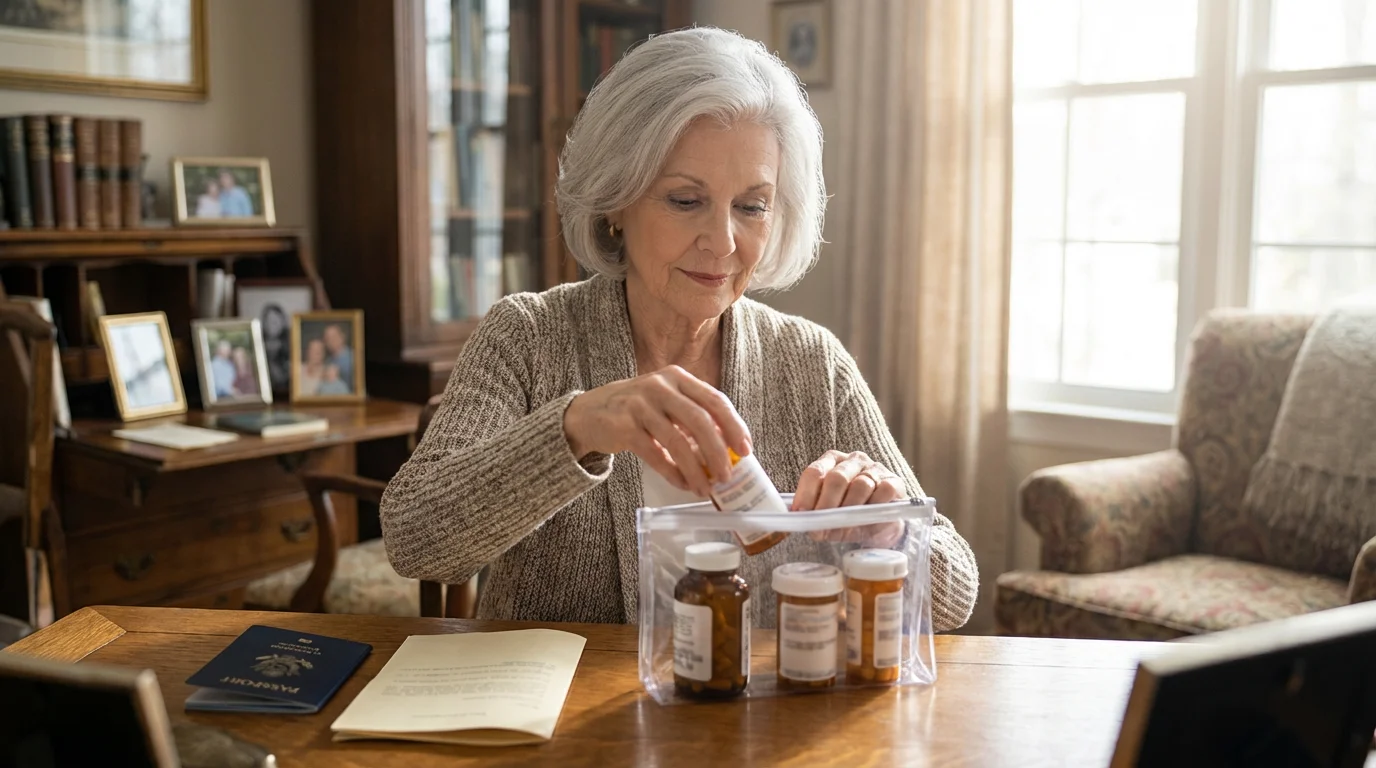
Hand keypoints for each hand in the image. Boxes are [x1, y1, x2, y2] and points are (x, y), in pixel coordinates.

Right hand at [563, 366, 750, 496]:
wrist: (589, 413)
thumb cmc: (636, 409)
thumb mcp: (666, 401)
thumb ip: (692, 417)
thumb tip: (727, 450)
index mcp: (677, 377)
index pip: (715, 399)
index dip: (734, 426)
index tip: (745, 449)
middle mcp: (660, 386)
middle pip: (699, 420)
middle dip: (718, 452)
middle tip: (727, 475)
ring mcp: (640, 405)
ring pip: (677, 440)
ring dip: (695, 469)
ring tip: (705, 488)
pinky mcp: (623, 426)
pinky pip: (655, 454)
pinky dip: (672, 472)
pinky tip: (682, 484)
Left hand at [791, 450, 905, 546]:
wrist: (883, 523)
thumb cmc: (851, 513)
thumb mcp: (831, 513)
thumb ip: (819, 515)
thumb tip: (809, 525)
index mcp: (832, 461)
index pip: (815, 472)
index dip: (806, 494)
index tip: (801, 513)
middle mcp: (853, 460)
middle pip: (836, 478)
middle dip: (826, 504)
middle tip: (821, 524)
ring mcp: (875, 469)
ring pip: (860, 485)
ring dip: (849, 510)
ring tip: (842, 528)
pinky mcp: (894, 481)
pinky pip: (883, 491)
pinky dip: (873, 507)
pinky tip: (866, 519)